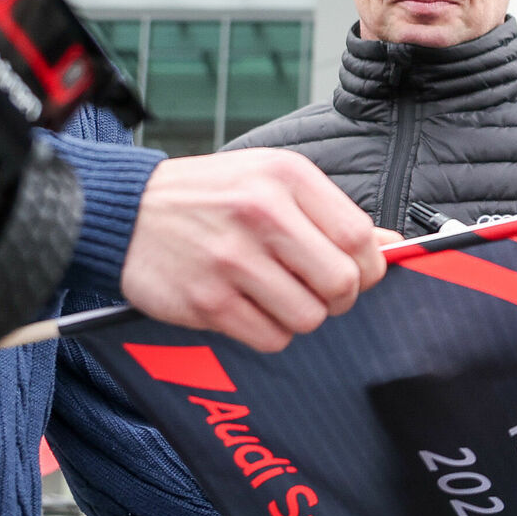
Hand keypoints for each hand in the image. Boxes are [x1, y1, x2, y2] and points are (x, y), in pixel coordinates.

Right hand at [119, 150, 387, 351]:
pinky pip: (270, 338)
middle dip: (339, 297)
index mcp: (285, 177)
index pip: (359, 237)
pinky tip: (248, 306)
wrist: (124, 211)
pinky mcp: (207, 301)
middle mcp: (261, 214)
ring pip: (309, 317)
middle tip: (318, 290)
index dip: (369, 266)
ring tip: (276, 295)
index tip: (357, 272)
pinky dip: (268, 331)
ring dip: (301, 315)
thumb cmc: (209, 196)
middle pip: (342, 283)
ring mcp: (232, 260)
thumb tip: (392, 245)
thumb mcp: (270, 180)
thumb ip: (329, 212)